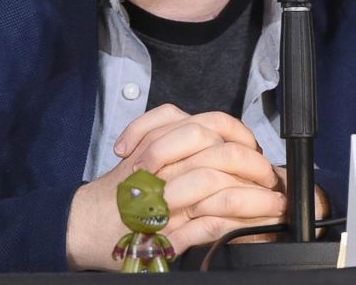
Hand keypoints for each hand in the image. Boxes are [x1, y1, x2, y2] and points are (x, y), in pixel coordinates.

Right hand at [65, 104, 280, 269]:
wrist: (82, 225)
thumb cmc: (116, 192)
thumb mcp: (142, 147)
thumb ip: (172, 133)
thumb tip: (223, 137)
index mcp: (159, 143)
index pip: (209, 123)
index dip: (239, 133)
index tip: (253, 147)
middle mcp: (160, 167)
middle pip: (217, 151)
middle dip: (253, 165)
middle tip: (269, 177)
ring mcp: (163, 200)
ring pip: (215, 185)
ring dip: (252, 196)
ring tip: (273, 204)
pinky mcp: (165, 232)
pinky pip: (207, 223)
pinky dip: (235, 223)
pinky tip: (252, 225)